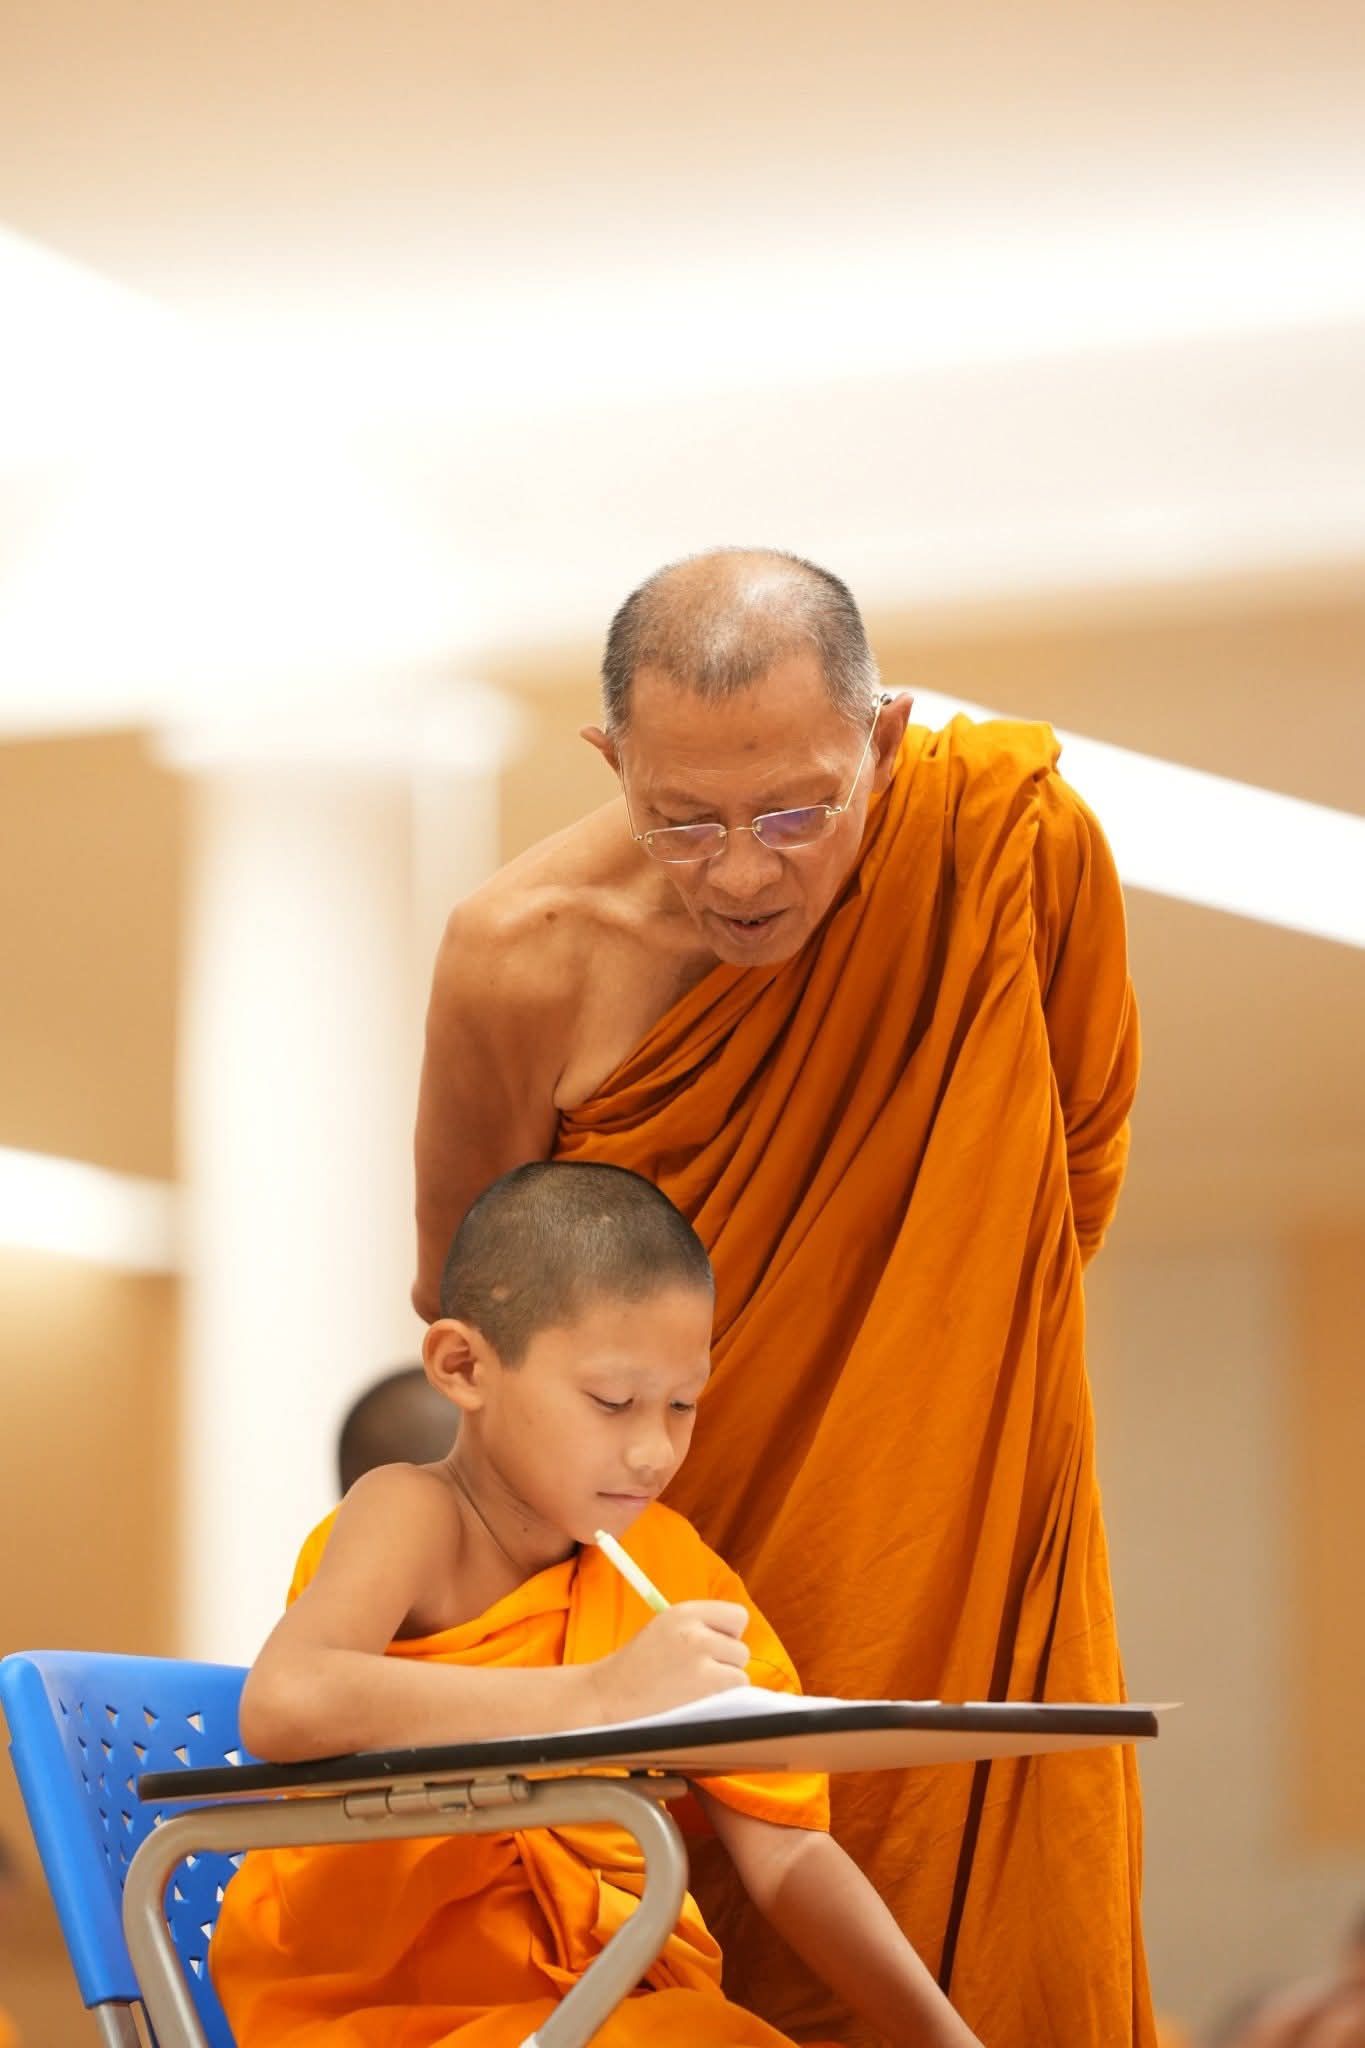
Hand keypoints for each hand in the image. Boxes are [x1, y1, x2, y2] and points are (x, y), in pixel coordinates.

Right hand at [589, 1601, 750, 1722]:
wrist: (607, 1697)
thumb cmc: (636, 1668)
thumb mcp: (664, 1630)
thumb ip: (699, 1628)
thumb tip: (737, 1640)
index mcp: (684, 1612)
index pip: (736, 1616)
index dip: (729, 1635)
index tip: (713, 1649)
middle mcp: (695, 1630)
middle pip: (741, 1646)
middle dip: (725, 1663)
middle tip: (696, 1675)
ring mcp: (702, 1657)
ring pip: (741, 1669)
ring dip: (724, 1683)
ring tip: (693, 1689)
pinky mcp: (707, 1684)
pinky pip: (737, 1688)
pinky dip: (723, 1698)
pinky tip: (696, 1701)